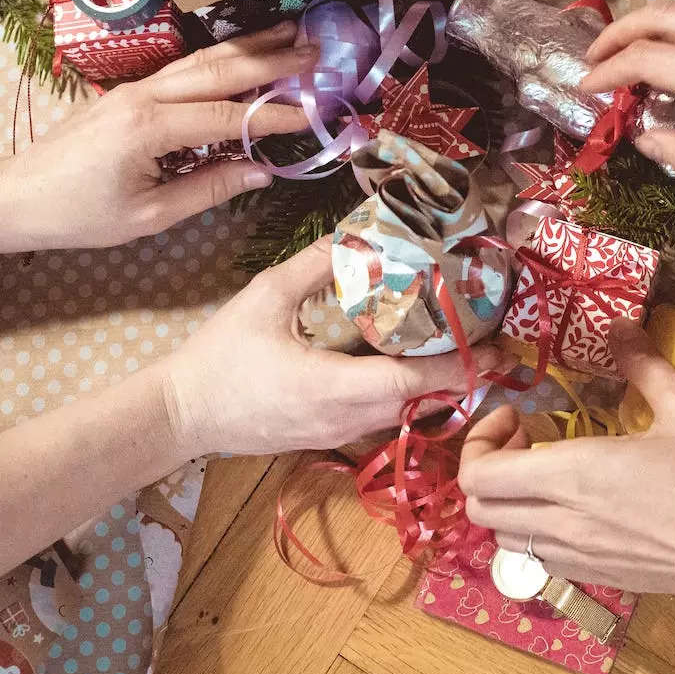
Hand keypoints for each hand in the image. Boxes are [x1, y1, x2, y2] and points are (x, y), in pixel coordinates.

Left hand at [0, 24, 314, 249]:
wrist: (17, 195)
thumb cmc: (78, 214)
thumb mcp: (148, 216)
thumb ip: (208, 190)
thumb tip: (262, 173)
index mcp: (149, 128)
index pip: (226, 116)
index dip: (272, 115)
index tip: (314, 112)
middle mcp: (144, 96)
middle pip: (218, 70)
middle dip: (270, 59)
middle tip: (315, 50)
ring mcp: (135, 87)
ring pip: (201, 59)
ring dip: (248, 46)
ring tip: (290, 32)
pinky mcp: (129, 90)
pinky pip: (184, 68)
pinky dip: (220, 59)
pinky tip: (244, 52)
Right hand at [164, 239, 503, 455]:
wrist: (180, 414)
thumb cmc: (220, 356)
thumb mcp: (264, 297)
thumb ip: (313, 265)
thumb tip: (353, 234)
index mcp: (336, 388)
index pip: (415, 382)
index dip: (460, 365)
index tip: (495, 345)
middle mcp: (346, 420)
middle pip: (421, 403)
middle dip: (459, 374)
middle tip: (488, 338)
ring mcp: (337, 435)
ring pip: (403, 416)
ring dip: (434, 388)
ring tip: (458, 350)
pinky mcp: (326, 439)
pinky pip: (380, 421)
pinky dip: (405, 398)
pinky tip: (408, 367)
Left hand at [460, 322, 674, 665]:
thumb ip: (642, 364)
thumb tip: (618, 328)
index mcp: (574, 478)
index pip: (478, 477)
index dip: (481, 440)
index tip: (521, 415)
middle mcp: (565, 525)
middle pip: (481, 512)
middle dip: (489, 470)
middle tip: (530, 439)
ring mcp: (583, 559)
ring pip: (507, 541)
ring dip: (512, 505)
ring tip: (552, 473)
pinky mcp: (606, 580)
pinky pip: (544, 561)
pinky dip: (539, 533)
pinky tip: (581, 507)